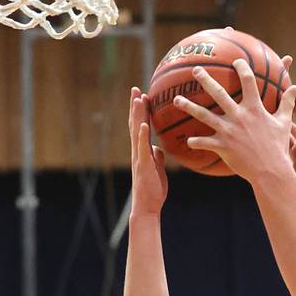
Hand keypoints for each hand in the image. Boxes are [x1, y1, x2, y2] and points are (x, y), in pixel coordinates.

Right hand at [128, 87, 167, 216]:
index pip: (140, 127)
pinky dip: (142, 136)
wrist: (147, 207)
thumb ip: (157, 158)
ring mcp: (139, 158)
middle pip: (135, 124)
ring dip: (137, 114)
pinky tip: (143, 124)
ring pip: (136, 132)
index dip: (141, 112)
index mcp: (142, 152)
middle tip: (136, 89)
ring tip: (138, 99)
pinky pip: (142, 148)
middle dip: (136, 106)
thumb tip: (159, 148)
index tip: (143, 96)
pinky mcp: (143, 166)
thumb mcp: (158, 170)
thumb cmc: (153, 190)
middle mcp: (138, 151)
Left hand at [175, 60, 295, 182]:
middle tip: (195, 70)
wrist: (271, 172)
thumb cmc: (278, 148)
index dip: (241, 67)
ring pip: (204, 115)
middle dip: (205, 79)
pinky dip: (195, 141)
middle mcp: (238, 116)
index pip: (247, 80)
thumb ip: (288, 104)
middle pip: (218, 92)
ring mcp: (228, 131)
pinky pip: (204, 142)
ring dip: (188, 106)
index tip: (235, 61)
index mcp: (254, 108)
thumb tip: (295, 88)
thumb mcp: (284, 124)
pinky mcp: (222, 146)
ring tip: (177, 99)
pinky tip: (187, 140)